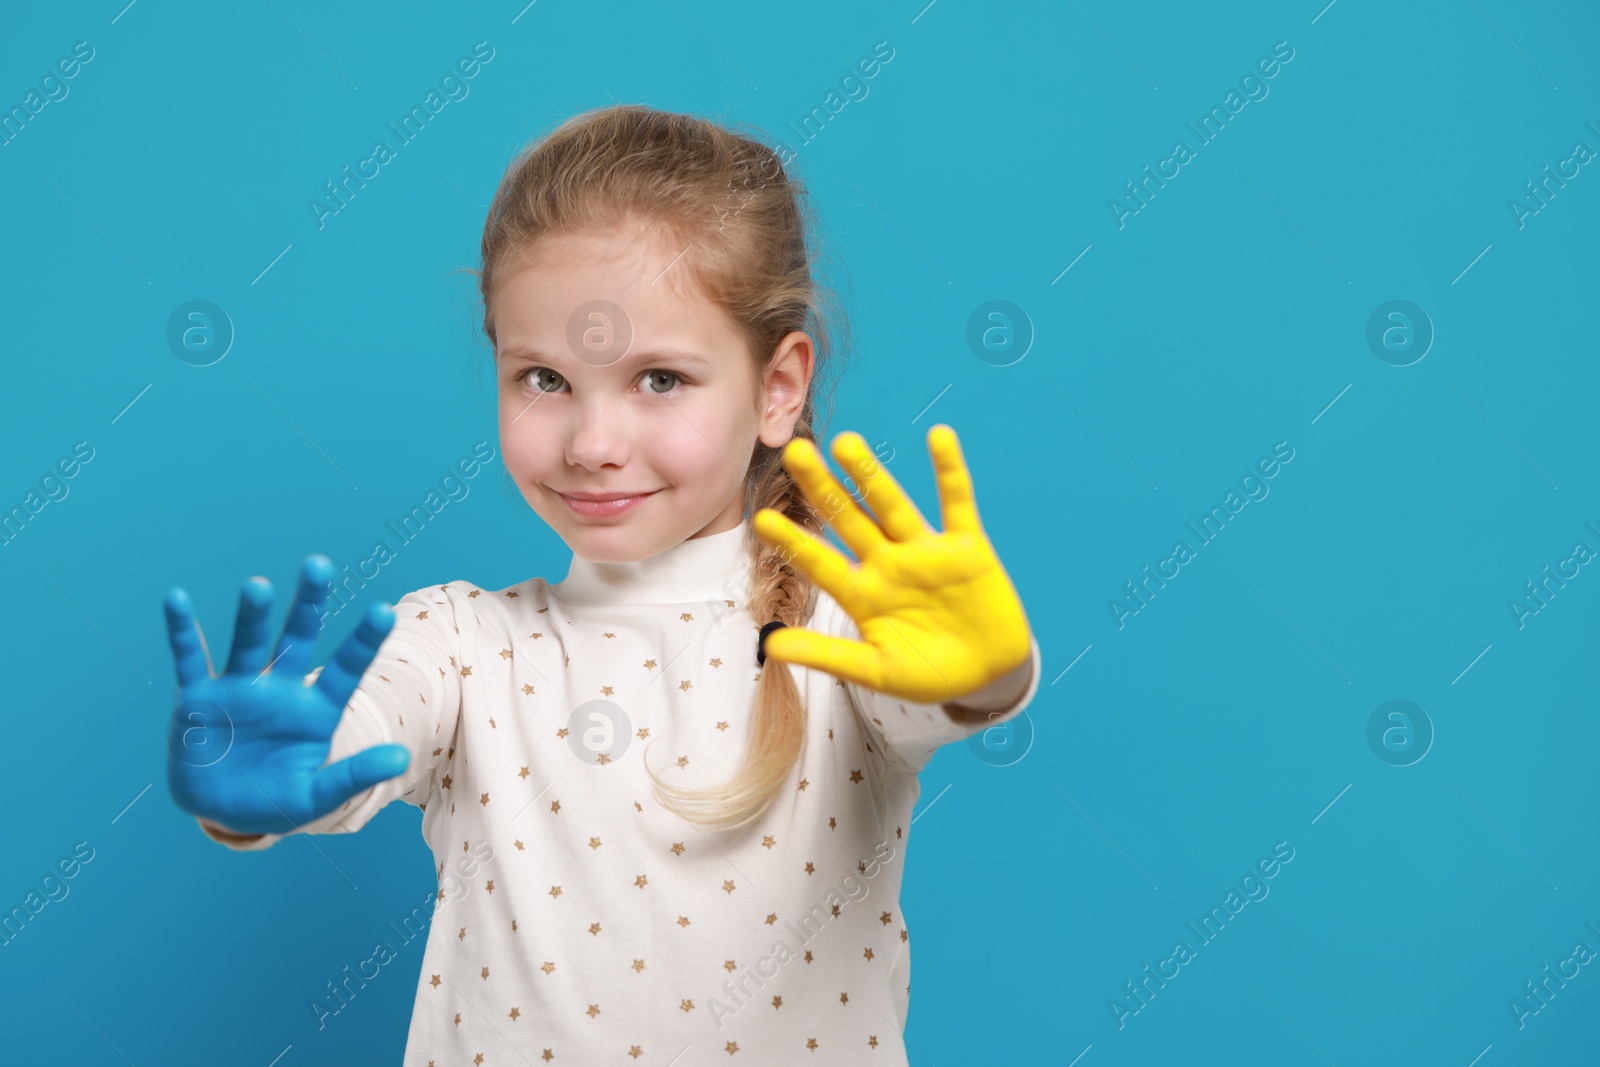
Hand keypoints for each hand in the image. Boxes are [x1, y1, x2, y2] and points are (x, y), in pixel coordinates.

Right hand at [164, 555, 410, 836]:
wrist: (221, 812)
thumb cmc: (276, 800)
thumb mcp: (316, 796)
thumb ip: (353, 776)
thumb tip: (402, 757)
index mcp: (316, 710)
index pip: (347, 669)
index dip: (363, 642)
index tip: (384, 611)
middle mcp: (280, 690)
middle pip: (297, 638)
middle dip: (308, 603)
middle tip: (319, 565)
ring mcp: (238, 690)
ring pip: (248, 643)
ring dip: (251, 615)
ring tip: (257, 586)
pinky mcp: (198, 699)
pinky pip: (189, 659)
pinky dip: (181, 631)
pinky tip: (175, 598)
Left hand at [752, 424, 1031, 705]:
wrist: (987, 678)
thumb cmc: (927, 674)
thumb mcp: (874, 671)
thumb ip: (826, 656)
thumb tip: (769, 647)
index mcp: (862, 594)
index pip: (820, 562)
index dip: (794, 542)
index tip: (762, 520)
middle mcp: (888, 564)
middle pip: (849, 519)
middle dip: (824, 488)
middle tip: (795, 452)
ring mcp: (926, 552)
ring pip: (893, 505)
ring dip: (871, 474)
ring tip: (845, 442)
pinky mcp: (968, 548)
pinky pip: (958, 504)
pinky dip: (951, 471)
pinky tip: (939, 436)